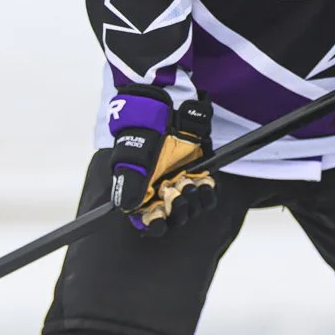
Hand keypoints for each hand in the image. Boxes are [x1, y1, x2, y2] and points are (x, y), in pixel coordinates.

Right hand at [108, 85, 216, 235]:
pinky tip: (202, 182)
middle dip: (176, 208)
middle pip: (174, 219)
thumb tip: (126, 208)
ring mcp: (182, 186)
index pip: (149, 222)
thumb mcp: (132, 158)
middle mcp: (162, 194)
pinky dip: (206, 193)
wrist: (169, 110)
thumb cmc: (144, 133)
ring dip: (192, 200)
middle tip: (173, 189)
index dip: (155, 224)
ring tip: (186, 181)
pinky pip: (208, 197)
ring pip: (192, 210)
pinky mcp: (199, 176)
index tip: (159, 217)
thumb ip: (129, 184)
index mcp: (143, 194)